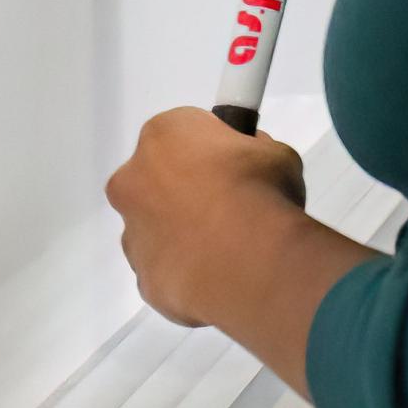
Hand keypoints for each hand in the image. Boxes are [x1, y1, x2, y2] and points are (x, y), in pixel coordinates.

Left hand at [106, 106, 310, 328]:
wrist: (246, 261)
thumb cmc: (260, 192)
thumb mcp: (277, 154)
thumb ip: (255, 152)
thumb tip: (249, 165)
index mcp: (164, 135)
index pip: (182, 130)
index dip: (212, 145)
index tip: (236, 162)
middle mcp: (133, 178)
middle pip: (156, 176)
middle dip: (186, 187)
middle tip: (230, 202)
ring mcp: (131, 232)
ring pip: (154, 224)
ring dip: (181, 229)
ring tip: (227, 243)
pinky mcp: (141, 276)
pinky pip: (162, 264)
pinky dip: (184, 266)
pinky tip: (216, 269)